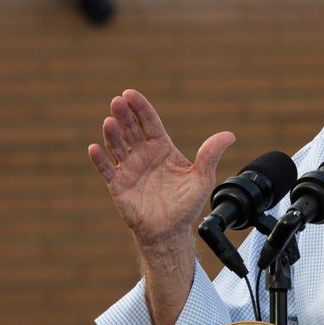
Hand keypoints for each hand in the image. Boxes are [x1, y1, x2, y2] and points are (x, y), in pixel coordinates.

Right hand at [88, 89, 234, 251]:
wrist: (169, 231)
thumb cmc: (186, 204)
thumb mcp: (202, 178)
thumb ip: (210, 155)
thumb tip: (229, 135)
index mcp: (162, 148)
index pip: (149, 122)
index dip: (140, 108)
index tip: (130, 94)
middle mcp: (143, 154)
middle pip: (131, 129)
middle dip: (124, 115)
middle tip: (117, 101)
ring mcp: (129, 168)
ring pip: (117, 146)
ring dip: (111, 133)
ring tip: (109, 122)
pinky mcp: (118, 184)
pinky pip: (106, 169)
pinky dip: (99, 159)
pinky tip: (94, 148)